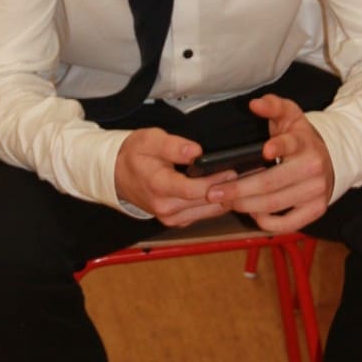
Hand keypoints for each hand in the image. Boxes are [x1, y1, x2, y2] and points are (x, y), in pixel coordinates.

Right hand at [114, 127, 237, 227]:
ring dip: (225, 198)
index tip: (231, 169)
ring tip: (238, 181)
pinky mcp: (176, 221)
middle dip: (226, 189)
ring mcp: (171, 217)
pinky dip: (216, 203)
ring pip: (209, 212)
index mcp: (159, 187)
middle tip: (243, 174)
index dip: (216, 180)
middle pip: (206, 202)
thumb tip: (195, 151)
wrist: (117, 174)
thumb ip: (173, 146)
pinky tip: (224, 190)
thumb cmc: (134, 155)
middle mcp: (165, 207)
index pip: (194, 190)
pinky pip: (203, 214)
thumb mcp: (149, 140)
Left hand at [205, 94, 334, 233]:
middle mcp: (314, 169)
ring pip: (274, 204)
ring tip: (225, 202)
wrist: (329, 160)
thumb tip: (255, 104)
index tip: (265, 150)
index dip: (279, 147)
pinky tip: (251, 212)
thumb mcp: (289, 115)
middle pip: (271, 183)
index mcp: (305, 143)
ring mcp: (316, 192)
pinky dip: (265, 222)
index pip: (291, 144)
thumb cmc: (300, 138)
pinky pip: (286, 223)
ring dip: (245, 206)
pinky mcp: (316, 210)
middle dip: (239, 189)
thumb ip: (273, 106)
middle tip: (214, 192)